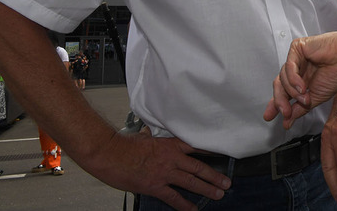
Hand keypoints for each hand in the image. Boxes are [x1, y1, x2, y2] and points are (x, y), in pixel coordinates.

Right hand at [80, 131, 230, 210]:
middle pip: (199, 167)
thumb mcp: (143, 137)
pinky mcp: (155, 186)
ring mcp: (165, 173)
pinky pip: (174, 197)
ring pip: (191, 182)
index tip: (223, 155)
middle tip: (227, 182)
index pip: (196, 147)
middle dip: (214, 176)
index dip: (211, 151)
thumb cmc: (123, 145)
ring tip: (218, 194)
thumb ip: (151, 137)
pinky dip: (184, 205)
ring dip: (207, 189)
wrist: (110, 154)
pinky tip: (193, 209)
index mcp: (169, 144)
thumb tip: (149, 133)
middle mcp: (171, 158)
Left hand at [264, 27, 336, 128]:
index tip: (270, 116)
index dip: (276, 103)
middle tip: (285, 112)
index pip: (283, 91)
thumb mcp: (317, 98)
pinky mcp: (297, 48)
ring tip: (305, 97)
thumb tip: (288, 122)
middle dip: (280, 100)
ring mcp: (297, 58)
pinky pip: (289, 67)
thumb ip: (300, 109)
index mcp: (303, 79)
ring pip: (282, 77)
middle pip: (279, 84)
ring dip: (292, 91)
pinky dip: (294, 80)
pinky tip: (303, 87)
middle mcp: (298, 68)